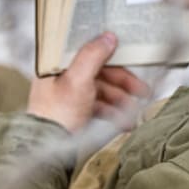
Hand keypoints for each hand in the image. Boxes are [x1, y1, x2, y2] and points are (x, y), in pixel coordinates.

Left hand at [27, 33, 148, 132]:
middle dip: (123, 83)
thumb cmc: (56, 116)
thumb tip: (107, 36)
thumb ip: (93, 56)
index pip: (88, 51)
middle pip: (99, 72)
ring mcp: (68, 95)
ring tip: (135, 114)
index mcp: (57, 64)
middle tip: (142, 90)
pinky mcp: (74, 112)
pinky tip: (125, 122)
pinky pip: (99, 106)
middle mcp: (62, 77)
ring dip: (121, 100)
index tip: (130, 57)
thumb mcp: (77, 81)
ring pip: (102, 90)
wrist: (46, 152)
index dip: (111, 53)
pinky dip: (113, 112)